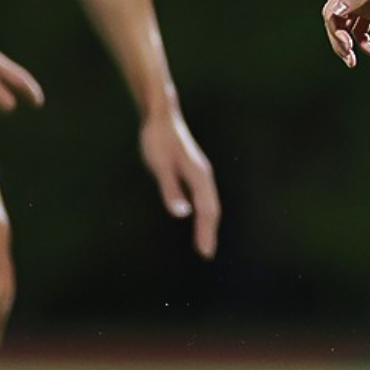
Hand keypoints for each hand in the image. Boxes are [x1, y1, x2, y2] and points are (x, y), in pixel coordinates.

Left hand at [140, 109, 220, 257]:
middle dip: (209, 232)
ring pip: (209, 203)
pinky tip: (197, 217)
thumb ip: (171, 189)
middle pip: (212, 209)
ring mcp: (200, 173)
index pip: (207, 210)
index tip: (205, 252)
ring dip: (208, 223)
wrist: (161, 116)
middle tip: (207, 254)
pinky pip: (203, 197)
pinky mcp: (193, 171)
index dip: (206, 232)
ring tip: (205, 242)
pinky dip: (203, 212)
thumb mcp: (160, 166)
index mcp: (199, 176)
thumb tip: (182, 213)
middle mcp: (204, 175)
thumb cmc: (158, 139)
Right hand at [322, 0, 369, 66]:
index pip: (331, 12)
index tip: (346, 45)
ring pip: (347, 30)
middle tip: (349, 59)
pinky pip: (361, 31)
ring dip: (349, 46)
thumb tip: (336, 13)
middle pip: (336, 24)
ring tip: (353, 63)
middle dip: (340, 43)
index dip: (335, 31)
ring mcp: (360, 4)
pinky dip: (364, 43)